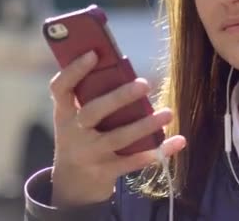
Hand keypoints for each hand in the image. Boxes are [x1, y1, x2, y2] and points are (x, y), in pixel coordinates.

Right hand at [48, 51, 185, 206]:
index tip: (94, 54)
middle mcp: (72, 133)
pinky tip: (178, 141)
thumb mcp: (77, 119)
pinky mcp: (105, 172)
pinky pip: (134, 161)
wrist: (72, 185)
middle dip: (119, 97)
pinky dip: (158, 151)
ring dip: (145, 125)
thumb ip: (94, 97)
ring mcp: (89, 154)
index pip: (60, 88)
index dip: (74, 70)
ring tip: (168, 113)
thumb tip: (123, 67)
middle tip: (145, 83)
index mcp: (64, 113)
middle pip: (93, 112)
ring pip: (118, 137)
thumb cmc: (83, 137)